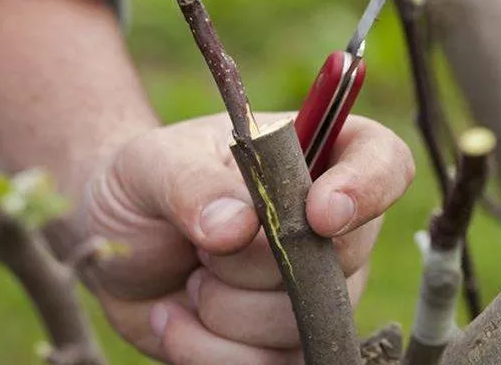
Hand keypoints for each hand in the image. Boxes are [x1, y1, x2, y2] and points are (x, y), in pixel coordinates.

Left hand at [80, 112, 413, 362]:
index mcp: (309, 156)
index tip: (319, 214)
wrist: (117, 244)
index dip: (368, 188)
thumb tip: (237, 228)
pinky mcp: (280, 341)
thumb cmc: (144, 186)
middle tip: (201, 247)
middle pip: (342, 257)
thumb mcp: (154, 165)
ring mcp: (309, 288)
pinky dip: (210, 351)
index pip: (383, 161)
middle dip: (256, 264)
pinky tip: (175, 318)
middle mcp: (323, 225)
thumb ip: (192, 185)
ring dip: (225, 310)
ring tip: (189, 280)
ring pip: (301, 322)